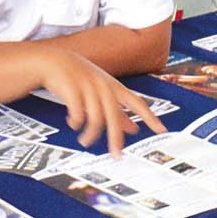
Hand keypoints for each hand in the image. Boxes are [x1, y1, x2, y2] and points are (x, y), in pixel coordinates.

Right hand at [39, 48, 167, 154]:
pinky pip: (77, 114)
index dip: (150, 117)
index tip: (162, 130)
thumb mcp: (102, 91)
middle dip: (116, 138)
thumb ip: (118, 111)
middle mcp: (104, 86)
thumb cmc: (82, 78)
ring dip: (90, 134)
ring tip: (84, 141)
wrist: (54, 61)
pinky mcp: (72, 90)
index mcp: (114, 87)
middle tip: (116, 156)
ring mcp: (88, 87)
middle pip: (115, 116)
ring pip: (95, 118)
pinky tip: (72, 123)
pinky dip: (76, 123)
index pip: (137, 103)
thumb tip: (134, 129)